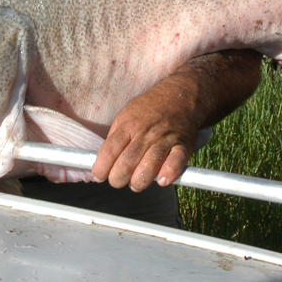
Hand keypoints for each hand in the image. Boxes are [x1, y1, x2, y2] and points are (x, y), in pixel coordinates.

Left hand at [91, 50, 260, 191]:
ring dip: (140, 181)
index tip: (98, 176)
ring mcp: (165, 139)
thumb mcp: (126, 115)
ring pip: (149, 164)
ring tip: (136, 184)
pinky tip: (163, 180)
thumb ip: (115, 137)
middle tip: (117, 181)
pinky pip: (176, 161)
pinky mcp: (183, 145)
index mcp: (128, 125)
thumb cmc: (150, 109)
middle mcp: (145, 133)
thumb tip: (103, 161)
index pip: (109, 150)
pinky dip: (170, 172)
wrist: (181, 96)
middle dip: (118, 179)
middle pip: (127, 162)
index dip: (101, 167)